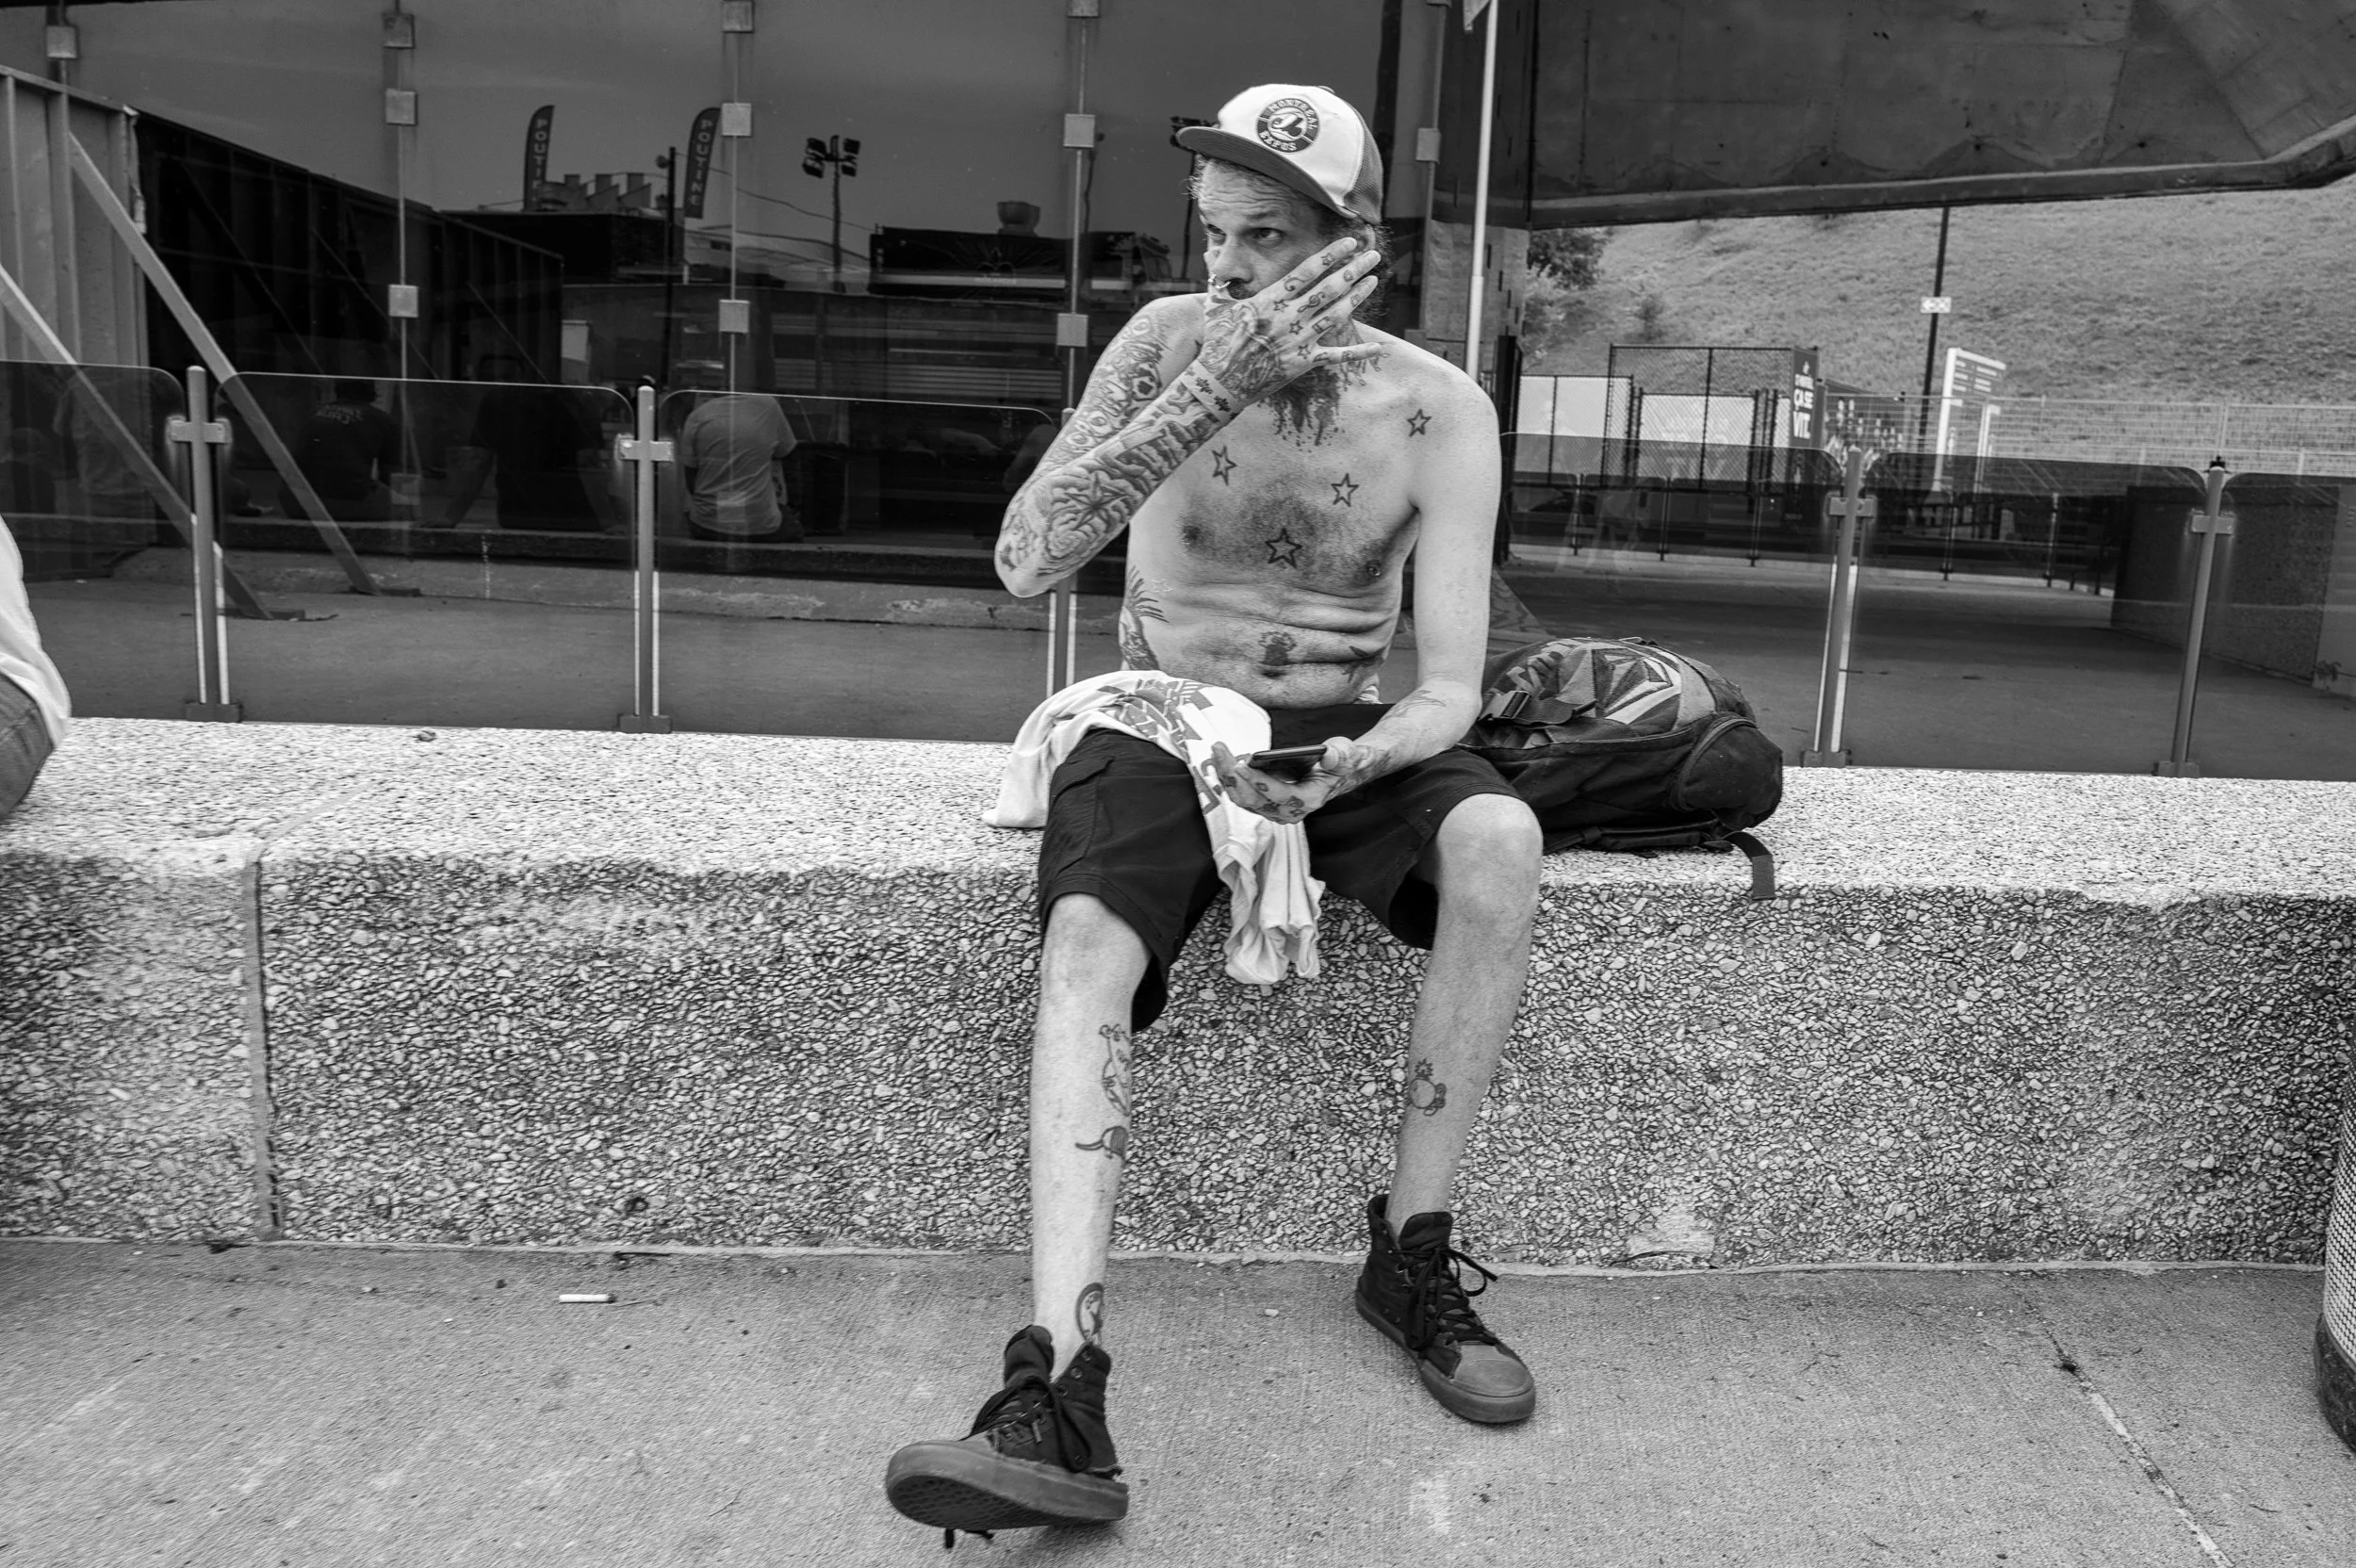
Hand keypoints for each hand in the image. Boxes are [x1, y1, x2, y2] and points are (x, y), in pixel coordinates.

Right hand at [1196, 241, 1384, 403]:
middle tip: (1372, 256)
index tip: (1349, 243)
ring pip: (1336, 315)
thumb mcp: (1215, 308)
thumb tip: (1211, 256)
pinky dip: (1359, 353)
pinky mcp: (1304, 364)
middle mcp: (1288, 318)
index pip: (1306, 272)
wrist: (1219, 384)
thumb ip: (1219, 281)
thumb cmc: (1217, 343)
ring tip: (1373, 280)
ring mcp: (1298, 342)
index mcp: (1268, 301)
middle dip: (1352, 270)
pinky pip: (1336, 357)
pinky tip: (1379, 347)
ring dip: (1357, 296)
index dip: (1330, 255)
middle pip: (1328, 289)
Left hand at [1208, 736, 1374, 823]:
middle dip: (1233, 775)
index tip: (1241, 764)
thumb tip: (1328, 756)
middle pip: (1252, 799)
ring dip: (1226, 775)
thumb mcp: (1345, 755)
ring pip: (1242, 798)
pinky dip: (1229, 777)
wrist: (1336, 773)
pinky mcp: (1264, 804)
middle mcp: (1288, 811)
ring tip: (1217, 750)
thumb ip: (1339, 756)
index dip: (1258, 781)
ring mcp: (1274, 810)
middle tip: (1220, 749)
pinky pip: (1241, 794)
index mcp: (1308, 800)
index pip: (1277, 795)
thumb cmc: (1339, 763)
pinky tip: (1222, 757)